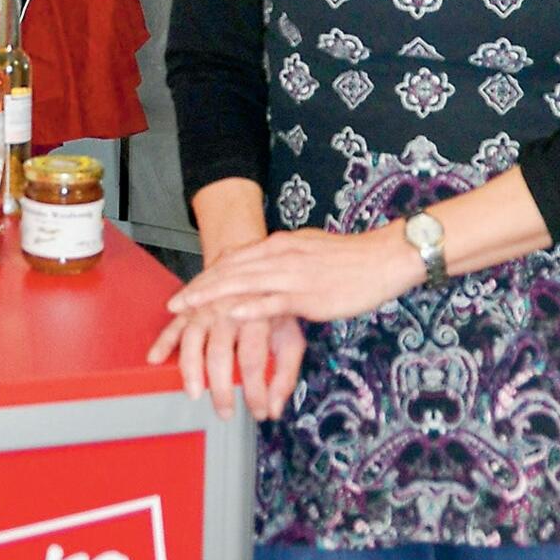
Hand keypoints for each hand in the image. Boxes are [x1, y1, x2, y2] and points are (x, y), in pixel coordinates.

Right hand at [146, 301, 304, 420]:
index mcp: (256, 317)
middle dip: (221, 388)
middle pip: (220, 353)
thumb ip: (285, 374)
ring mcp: (205, 308)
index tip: (259, 412)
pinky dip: (162, 343)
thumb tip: (275, 409)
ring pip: (192, 340)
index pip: (253, 360)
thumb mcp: (289, 337)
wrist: (251, 268)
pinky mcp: (189, 309)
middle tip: (225, 412)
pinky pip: (172, 327)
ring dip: (191, 369)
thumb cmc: (270, 308)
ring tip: (194, 393)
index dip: (255, 391)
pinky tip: (156, 358)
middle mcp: (229, 311)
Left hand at [167, 225, 415, 324]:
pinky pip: (273, 301)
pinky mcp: (309, 294)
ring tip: (188, 309)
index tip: (187, 289)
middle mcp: (281, 255)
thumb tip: (267, 265)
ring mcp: (293, 274)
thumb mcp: (309, 250)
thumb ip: (285, 258)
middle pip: (230, 271)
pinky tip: (229, 314)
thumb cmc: (351, 258)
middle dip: (200, 289)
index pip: (234, 259)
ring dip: (212, 297)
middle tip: (174, 305)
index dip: (207, 275)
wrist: (385, 258)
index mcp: (281, 245)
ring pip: (243, 284)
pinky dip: (249, 307)